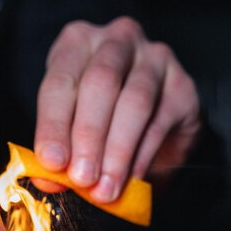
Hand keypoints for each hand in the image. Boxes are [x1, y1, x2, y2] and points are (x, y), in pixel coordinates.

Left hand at [34, 17, 200, 200]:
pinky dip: (142, 157)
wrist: (153, 123)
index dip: (53, 125)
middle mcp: (117, 41)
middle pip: (100, 84)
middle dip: (88, 137)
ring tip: (105, 188)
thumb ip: (58, 152)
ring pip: (134, 102)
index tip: (52, 162)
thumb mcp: (70, 131)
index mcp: (77, 45)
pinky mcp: (182, 86)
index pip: (60, 82)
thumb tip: (48, 181)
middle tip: (82, 178)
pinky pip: (160, 123)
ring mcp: (154, 59)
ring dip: (117, 151)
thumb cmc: (100, 120)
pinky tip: (131, 180)